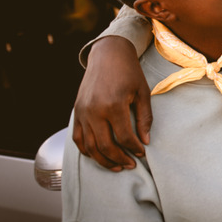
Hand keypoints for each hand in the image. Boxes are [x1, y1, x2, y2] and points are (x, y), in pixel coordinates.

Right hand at [71, 36, 151, 170]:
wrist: (108, 54)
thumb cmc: (129, 72)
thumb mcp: (143, 93)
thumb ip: (144, 118)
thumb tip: (145, 140)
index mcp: (114, 105)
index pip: (124, 137)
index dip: (134, 149)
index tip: (142, 153)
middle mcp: (95, 111)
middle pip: (105, 146)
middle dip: (120, 159)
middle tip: (131, 165)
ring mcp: (83, 112)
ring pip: (89, 146)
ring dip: (103, 160)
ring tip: (117, 166)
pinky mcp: (76, 111)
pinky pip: (78, 138)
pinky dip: (86, 150)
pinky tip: (98, 155)